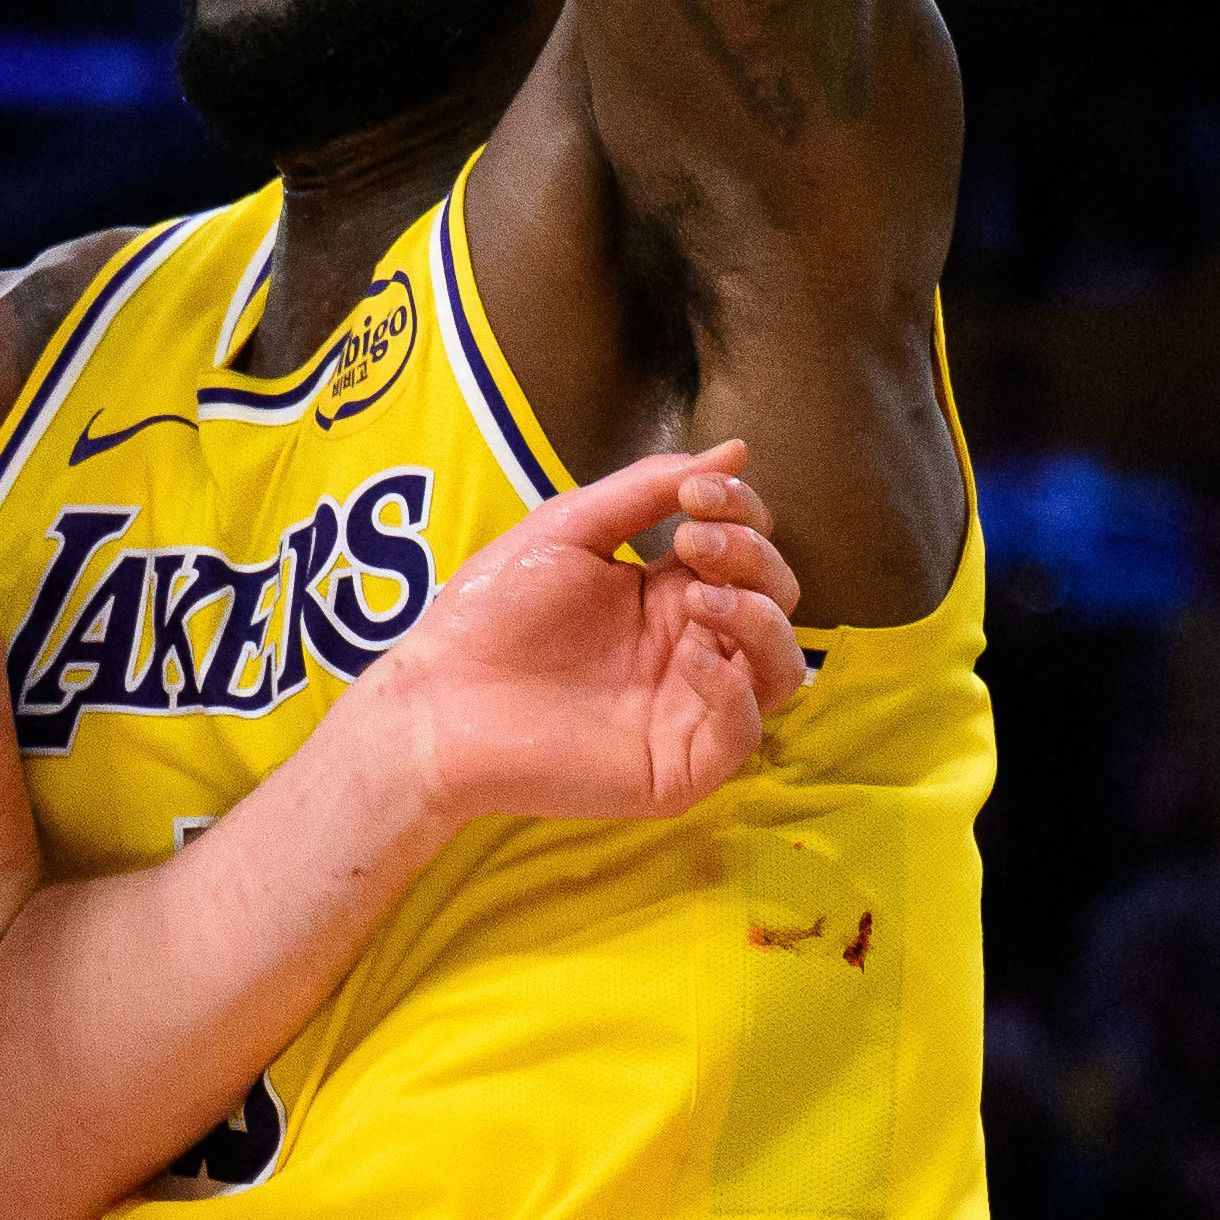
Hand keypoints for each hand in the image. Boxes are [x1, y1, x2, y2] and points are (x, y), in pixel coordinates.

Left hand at [328, 448, 807, 832]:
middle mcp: (690, 649)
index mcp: (667, 594)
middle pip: (775, 600)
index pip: (745, 549)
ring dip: (760, 619)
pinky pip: (743, 731)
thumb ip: (650, 490)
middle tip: (695, 539)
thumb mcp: (572, 529)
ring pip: (782, 669)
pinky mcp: (678, 767)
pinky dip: (734, 687)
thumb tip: (737, 452)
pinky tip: (692, 654)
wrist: (437, 696)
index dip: (741, 512)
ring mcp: (688, 709)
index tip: (698, 491)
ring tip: (703, 596)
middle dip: (751, 557)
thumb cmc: (490, 613)